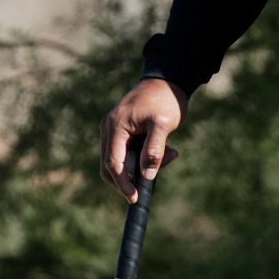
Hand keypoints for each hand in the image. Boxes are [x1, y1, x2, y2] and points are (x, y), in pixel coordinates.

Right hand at [100, 77, 188, 202]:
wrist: (167, 79)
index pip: (113, 163)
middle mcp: (109, 127)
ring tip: (169, 154)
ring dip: (139, 166)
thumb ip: (154, 150)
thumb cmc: (166, 100)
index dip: (123, 184)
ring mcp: (112, 128)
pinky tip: (164, 149)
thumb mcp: (164, 124)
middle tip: (158, 172)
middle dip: (131, 176)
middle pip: (110, 165)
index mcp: (116, 125)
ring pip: (118, 160)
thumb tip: (145, 176)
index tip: (134, 198)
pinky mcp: (120, 129)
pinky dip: (140, 157)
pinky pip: (124, 152)